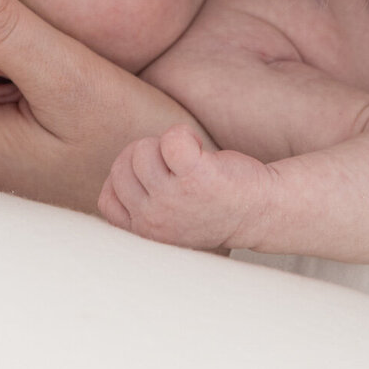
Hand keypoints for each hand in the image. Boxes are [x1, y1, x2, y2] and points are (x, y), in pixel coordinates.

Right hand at [98, 123, 271, 251]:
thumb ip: (142, 207)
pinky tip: (199, 147)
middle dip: (145, 156)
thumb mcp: (168, 222)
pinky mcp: (196, 179)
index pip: (107, 199)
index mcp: (144, 234)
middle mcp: (153, 221)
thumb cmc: (212, 209)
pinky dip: (183, 134)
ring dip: (165, 145)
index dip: (127, 179)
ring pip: (142, 151)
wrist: (260, 212)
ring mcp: (172, 201)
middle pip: (121, 167)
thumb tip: (117, 171)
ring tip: (190, 160)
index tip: (156, 178)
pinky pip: (172, 140)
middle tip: (175, 165)